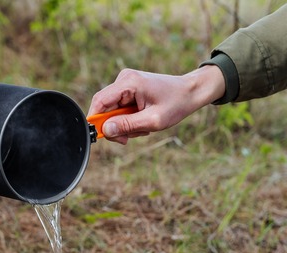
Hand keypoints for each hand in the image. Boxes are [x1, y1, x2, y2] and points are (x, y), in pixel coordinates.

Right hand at [88, 65, 225, 143]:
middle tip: (128, 139)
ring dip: (124, 124)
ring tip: (143, 128)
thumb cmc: (176, 104)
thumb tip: (105, 130)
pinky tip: (143, 121)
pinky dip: (129, 119)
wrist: (190, 92)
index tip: (101, 136)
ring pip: (113, 110)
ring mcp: (126, 82)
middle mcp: (124, 78)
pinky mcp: (129, 88)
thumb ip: (127, 125)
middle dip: (114, 126)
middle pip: (104, 107)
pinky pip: (120, 108)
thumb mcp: (152, 121)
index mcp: (129, 82)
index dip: (96, 121)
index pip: (100, 101)